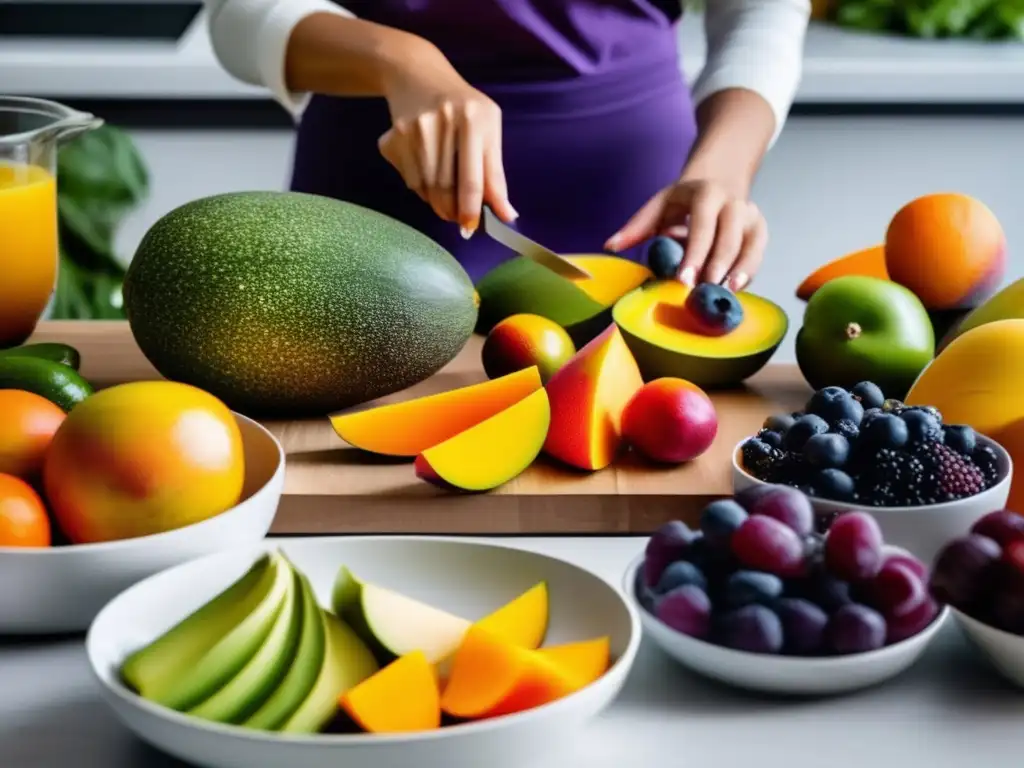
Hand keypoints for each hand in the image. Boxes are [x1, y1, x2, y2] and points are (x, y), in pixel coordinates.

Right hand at [377, 47, 516, 234]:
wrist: (417, 74)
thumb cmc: (463, 105)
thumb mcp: (488, 129)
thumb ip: (496, 174)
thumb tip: (507, 214)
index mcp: (472, 119)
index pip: (472, 178)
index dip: (472, 209)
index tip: (472, 229)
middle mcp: (440, 122)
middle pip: (445, 188)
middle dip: (453, 212)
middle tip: (460, 220)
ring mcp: (411, 130)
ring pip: (425, 189)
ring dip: (437, 203)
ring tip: (446, 198)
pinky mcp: (391, 139)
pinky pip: (409, 180)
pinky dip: (422, 189)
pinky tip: (429, 174)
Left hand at [605, 178, 766, 291]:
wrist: (720, 180)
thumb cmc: (684, 199)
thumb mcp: (659, 205)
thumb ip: (637, 226)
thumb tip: (610, 245)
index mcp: (707, 194)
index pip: (703, 225)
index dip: (695, 253)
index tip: (684, 279)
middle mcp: (734, 203)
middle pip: (729, 238)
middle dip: (715, 267)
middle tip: (701, 292)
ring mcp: (751, 216)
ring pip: (749, 246)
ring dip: (739, 272)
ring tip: (724, 294)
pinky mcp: (760, 230)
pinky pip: (758, 254)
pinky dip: (749, 272)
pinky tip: (735, 290)